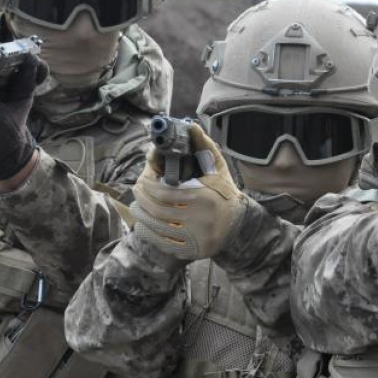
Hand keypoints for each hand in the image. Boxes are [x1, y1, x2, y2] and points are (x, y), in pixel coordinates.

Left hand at [130, 123, 246, 260]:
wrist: (240, 226)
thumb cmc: (225, 195)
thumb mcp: (218, 171)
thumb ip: (204, 149)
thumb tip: (191, 126)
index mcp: (202, 197)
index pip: (162, 192)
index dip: (147, 184)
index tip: (143, 178)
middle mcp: (198, 218)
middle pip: (156, 210)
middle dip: (141, 199)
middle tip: (137, 190)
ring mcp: (194, 237)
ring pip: (156, 227)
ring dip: (141, 216)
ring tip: (138, 206)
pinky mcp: (191, 250)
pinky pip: (162, 243)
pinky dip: (149, 233)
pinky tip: (146, 225)